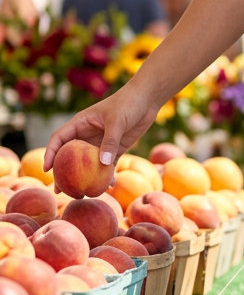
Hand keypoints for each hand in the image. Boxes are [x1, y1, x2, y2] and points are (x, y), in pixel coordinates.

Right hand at [42, 83, 160, 179]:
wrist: (146, 99)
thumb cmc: (128, 104)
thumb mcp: (117, 121)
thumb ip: (110, 142)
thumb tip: (102, 164)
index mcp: (81, 123)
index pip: (59, 139)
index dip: (51, 153)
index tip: (46, 169)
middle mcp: (87, 134)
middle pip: (70, 155)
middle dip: (63, 172)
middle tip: (59, 189)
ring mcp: (101, 142)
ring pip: (88, 164)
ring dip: (84, 178)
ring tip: (80, 194)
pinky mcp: (115, 149)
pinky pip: (107, 165)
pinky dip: (106, 175)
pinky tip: (108, 186)